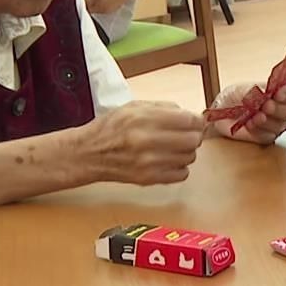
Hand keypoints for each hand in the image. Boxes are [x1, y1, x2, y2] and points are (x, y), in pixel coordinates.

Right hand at [80, 101, 207, 184]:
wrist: (88, 153)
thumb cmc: (110, 128)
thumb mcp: (134, 106)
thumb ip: (164, 108)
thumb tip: (190, 115)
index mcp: (144, 118)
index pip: (189, 120)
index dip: (196, 120)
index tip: (195, 122)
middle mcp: (146, 140)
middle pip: (193, 140)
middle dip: (193, 135)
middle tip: (186, 134)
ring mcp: (148, 162)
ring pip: (190, 157)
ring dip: (186, 151)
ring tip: (173, 147)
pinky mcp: (148, 179)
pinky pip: (182, 174)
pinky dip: (179, 167)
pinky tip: (168, 160)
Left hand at [210, 81, 285, 144]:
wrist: (218, 115)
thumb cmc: (231, 99)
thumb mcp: (240, 89)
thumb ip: (255, 90)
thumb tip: (266, 92)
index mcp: (276, 92)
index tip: (278, 94)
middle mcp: (279, 109)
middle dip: (278, 108)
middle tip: (265, 106)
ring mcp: (274, 124)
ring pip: (281, 125)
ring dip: (267, 121)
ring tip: (253, 117)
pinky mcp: (265, 137)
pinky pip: (268, 136)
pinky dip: (259, 131)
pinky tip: (249, 125)